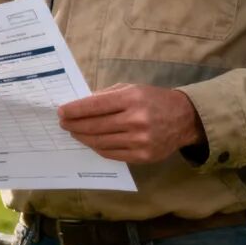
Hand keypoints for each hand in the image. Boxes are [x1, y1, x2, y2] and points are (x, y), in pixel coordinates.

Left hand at [58, 84, 204, 163]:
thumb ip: (106, 96)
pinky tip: (90, 142)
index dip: (74, 110)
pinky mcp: (142, 156)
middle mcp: (135, 120)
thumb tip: (80, 105)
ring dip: (82, 137)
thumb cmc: (153, 100)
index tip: (61, 111)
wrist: (184, 119)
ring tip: (74, 133)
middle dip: (74, 125)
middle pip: (94, 126)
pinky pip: (111, 154)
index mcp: (132, 98)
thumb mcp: (132, 89)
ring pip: (100, 142)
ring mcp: (139, 140)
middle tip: (63, 123)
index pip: (94, 106)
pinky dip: (97, 148)